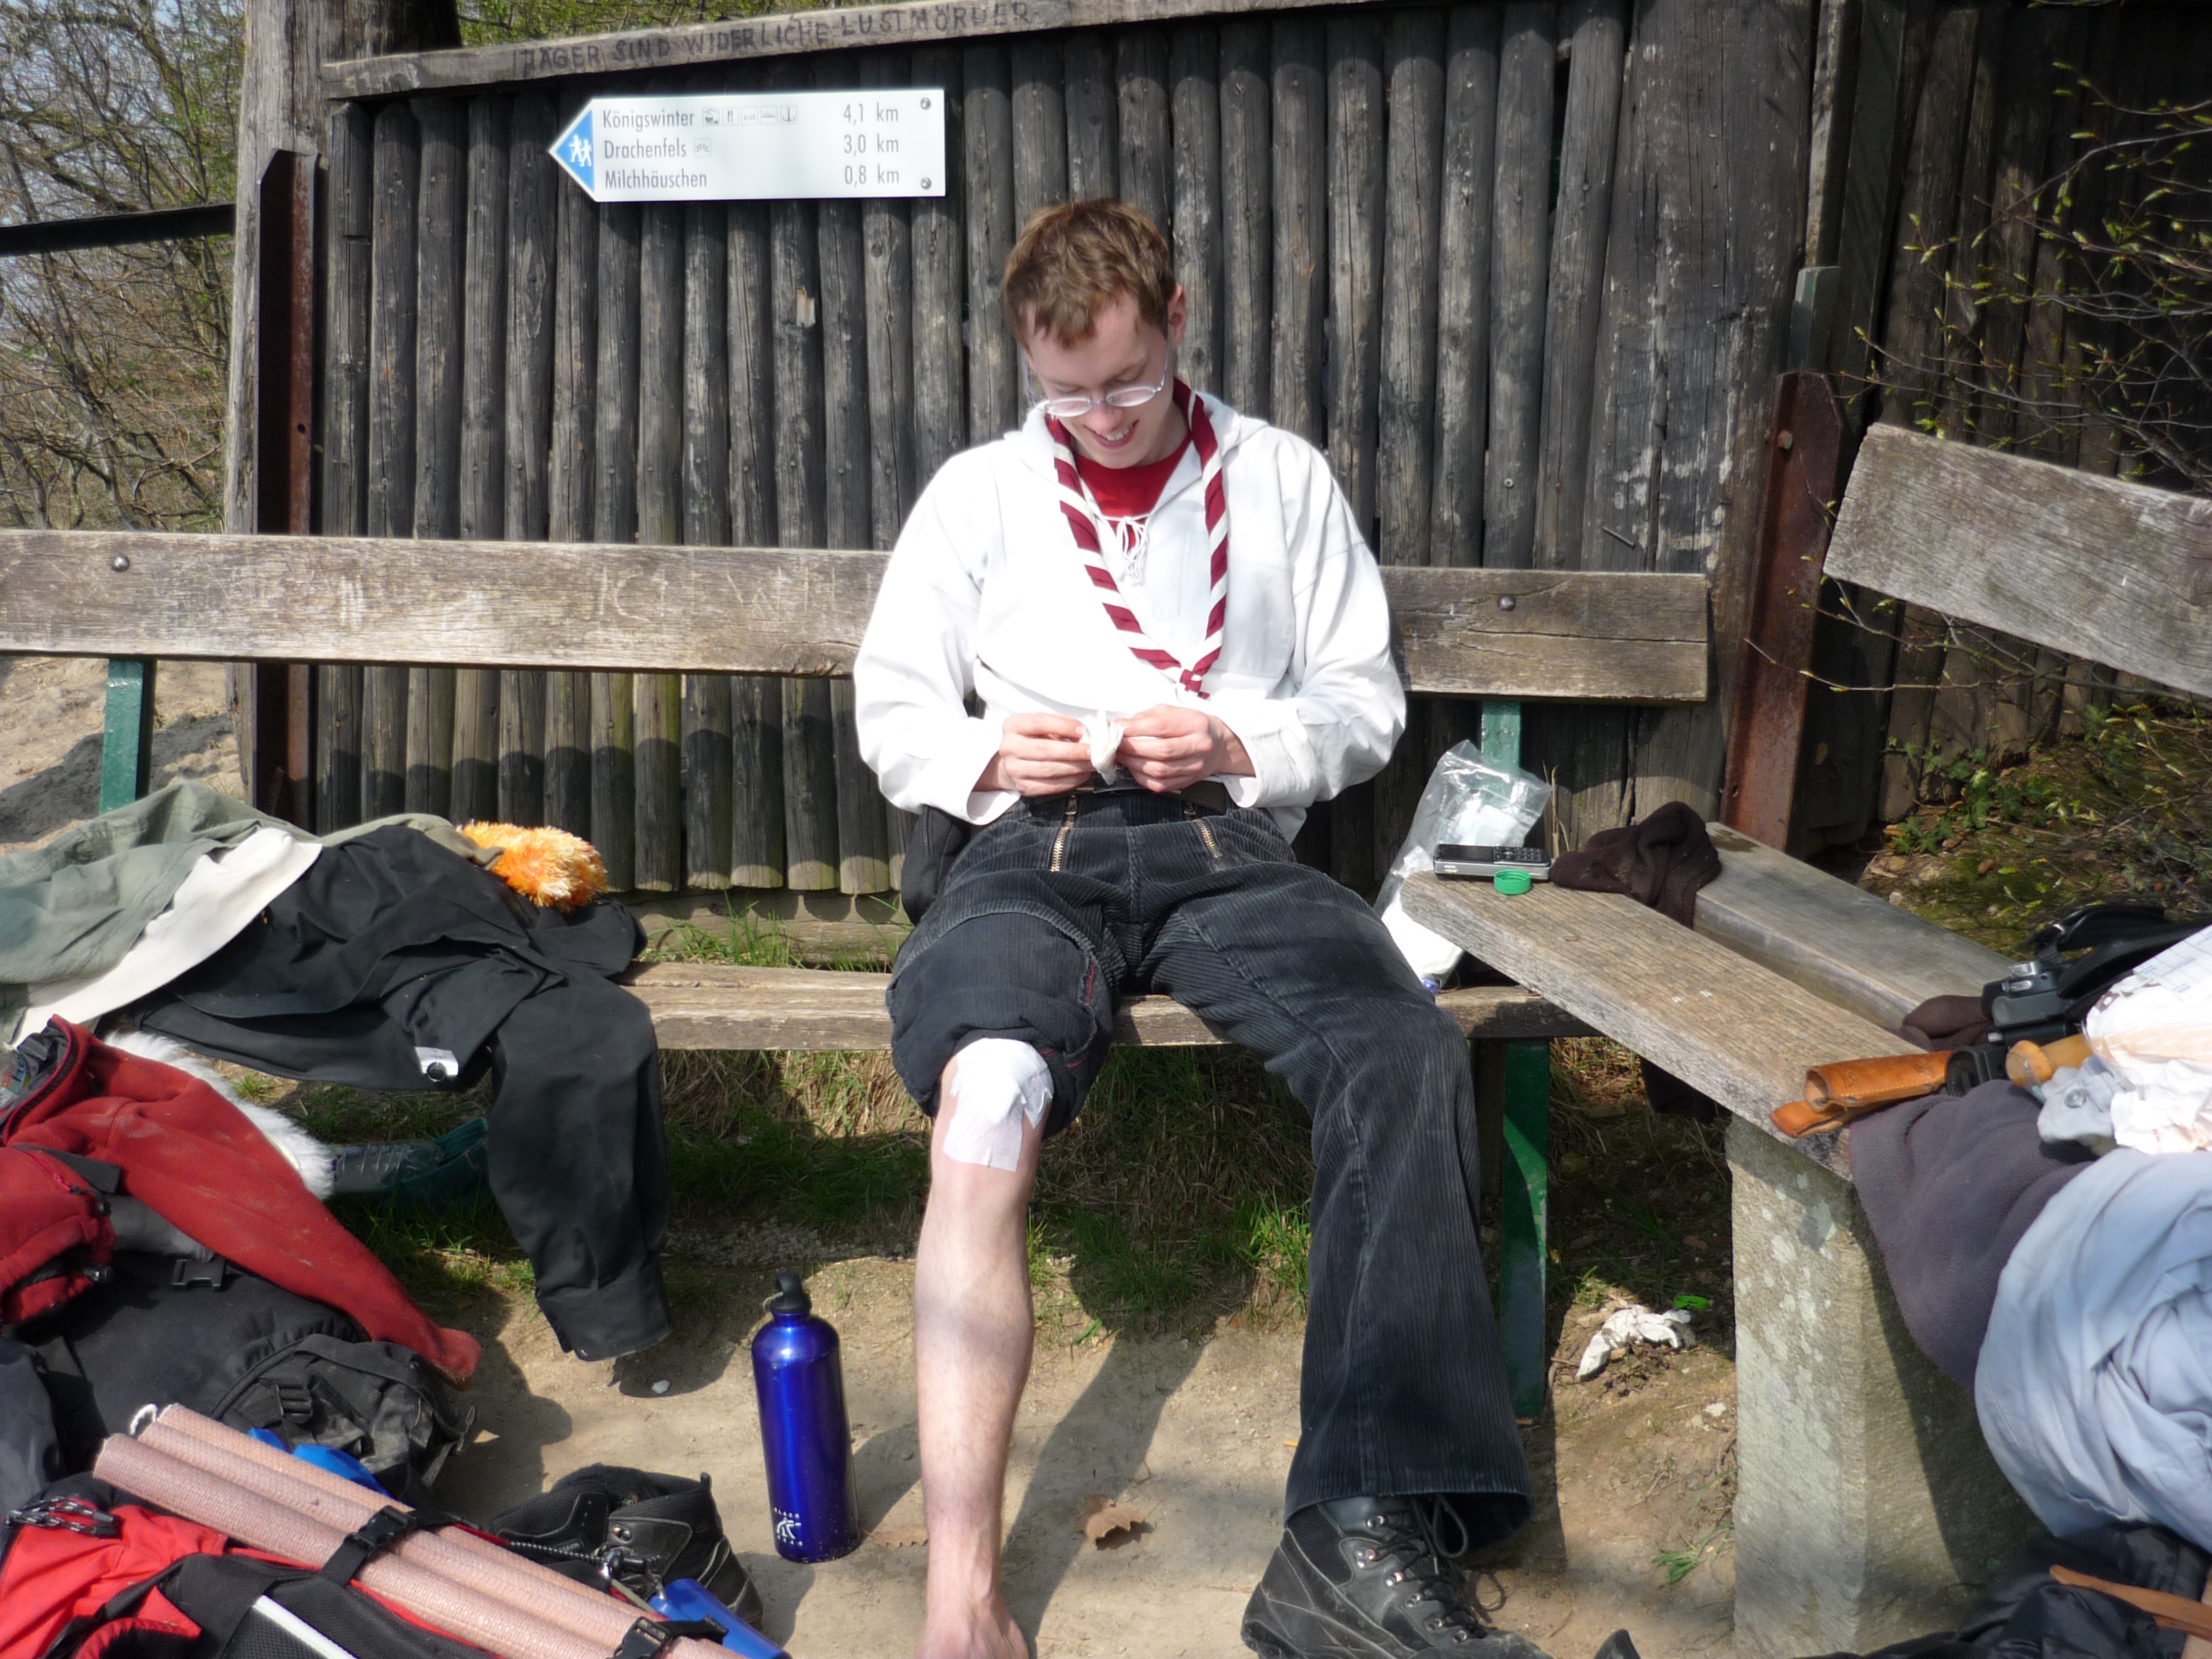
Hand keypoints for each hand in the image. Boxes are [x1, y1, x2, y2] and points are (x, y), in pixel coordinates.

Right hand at [977, 711, 1092, 796]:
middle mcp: (1009, 748)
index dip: (1062, 726)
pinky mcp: (1023, 787)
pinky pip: (1050, 786)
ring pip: (1049, 770)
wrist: (1013, 762)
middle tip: (1093, 752)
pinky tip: (1082, 775)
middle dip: (1073, 751)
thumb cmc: (1034, 739)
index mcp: (1013, 726)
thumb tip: (1085, 735)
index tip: (1081, 730)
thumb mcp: (1043, 725)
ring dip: (1075, 767)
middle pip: (1044, 750)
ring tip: (1092, 764)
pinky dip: (1070, 781)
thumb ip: (1061, 724)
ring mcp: (1014, 770)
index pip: (1039, 722)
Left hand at [1116, 704, 1252, 792]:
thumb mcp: (1173, 712)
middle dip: (1132, 748)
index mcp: (1196, 724)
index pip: (1162, 727)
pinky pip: (1160, 784)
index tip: (1117, 728)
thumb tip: (1120, 725)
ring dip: (1133, 764)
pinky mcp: (1187, 782)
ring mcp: (1195, 767)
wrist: (1218, 745)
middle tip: (1115, 744)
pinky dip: (1141, 777)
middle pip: (1161, 750)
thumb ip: (1147, 717)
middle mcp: (1199, 746)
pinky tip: (1133, 768)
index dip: (1135, 729)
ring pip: (1159, 770)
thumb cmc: (1191, 726)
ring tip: (1121, 755)